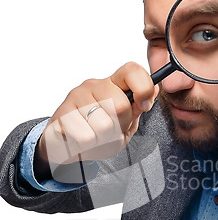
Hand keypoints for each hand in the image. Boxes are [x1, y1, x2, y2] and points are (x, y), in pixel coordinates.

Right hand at [35, 62, 157, 177]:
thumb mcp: (124, 124)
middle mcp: (94, 86)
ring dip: (102, 138)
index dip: (143, 87)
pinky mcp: (62, 114)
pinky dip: (87, 145)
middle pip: (120, 105)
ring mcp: (76, 97)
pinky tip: (81, 140)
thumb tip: (154, 88)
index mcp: (113, 84)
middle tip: (110, 131)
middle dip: (119, 125)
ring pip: (103, 124)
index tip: (144, 105)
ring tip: (94, 136)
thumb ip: (137, 109)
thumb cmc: (98, 134)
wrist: (67, 148)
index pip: (131, 71)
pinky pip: (85, 136)